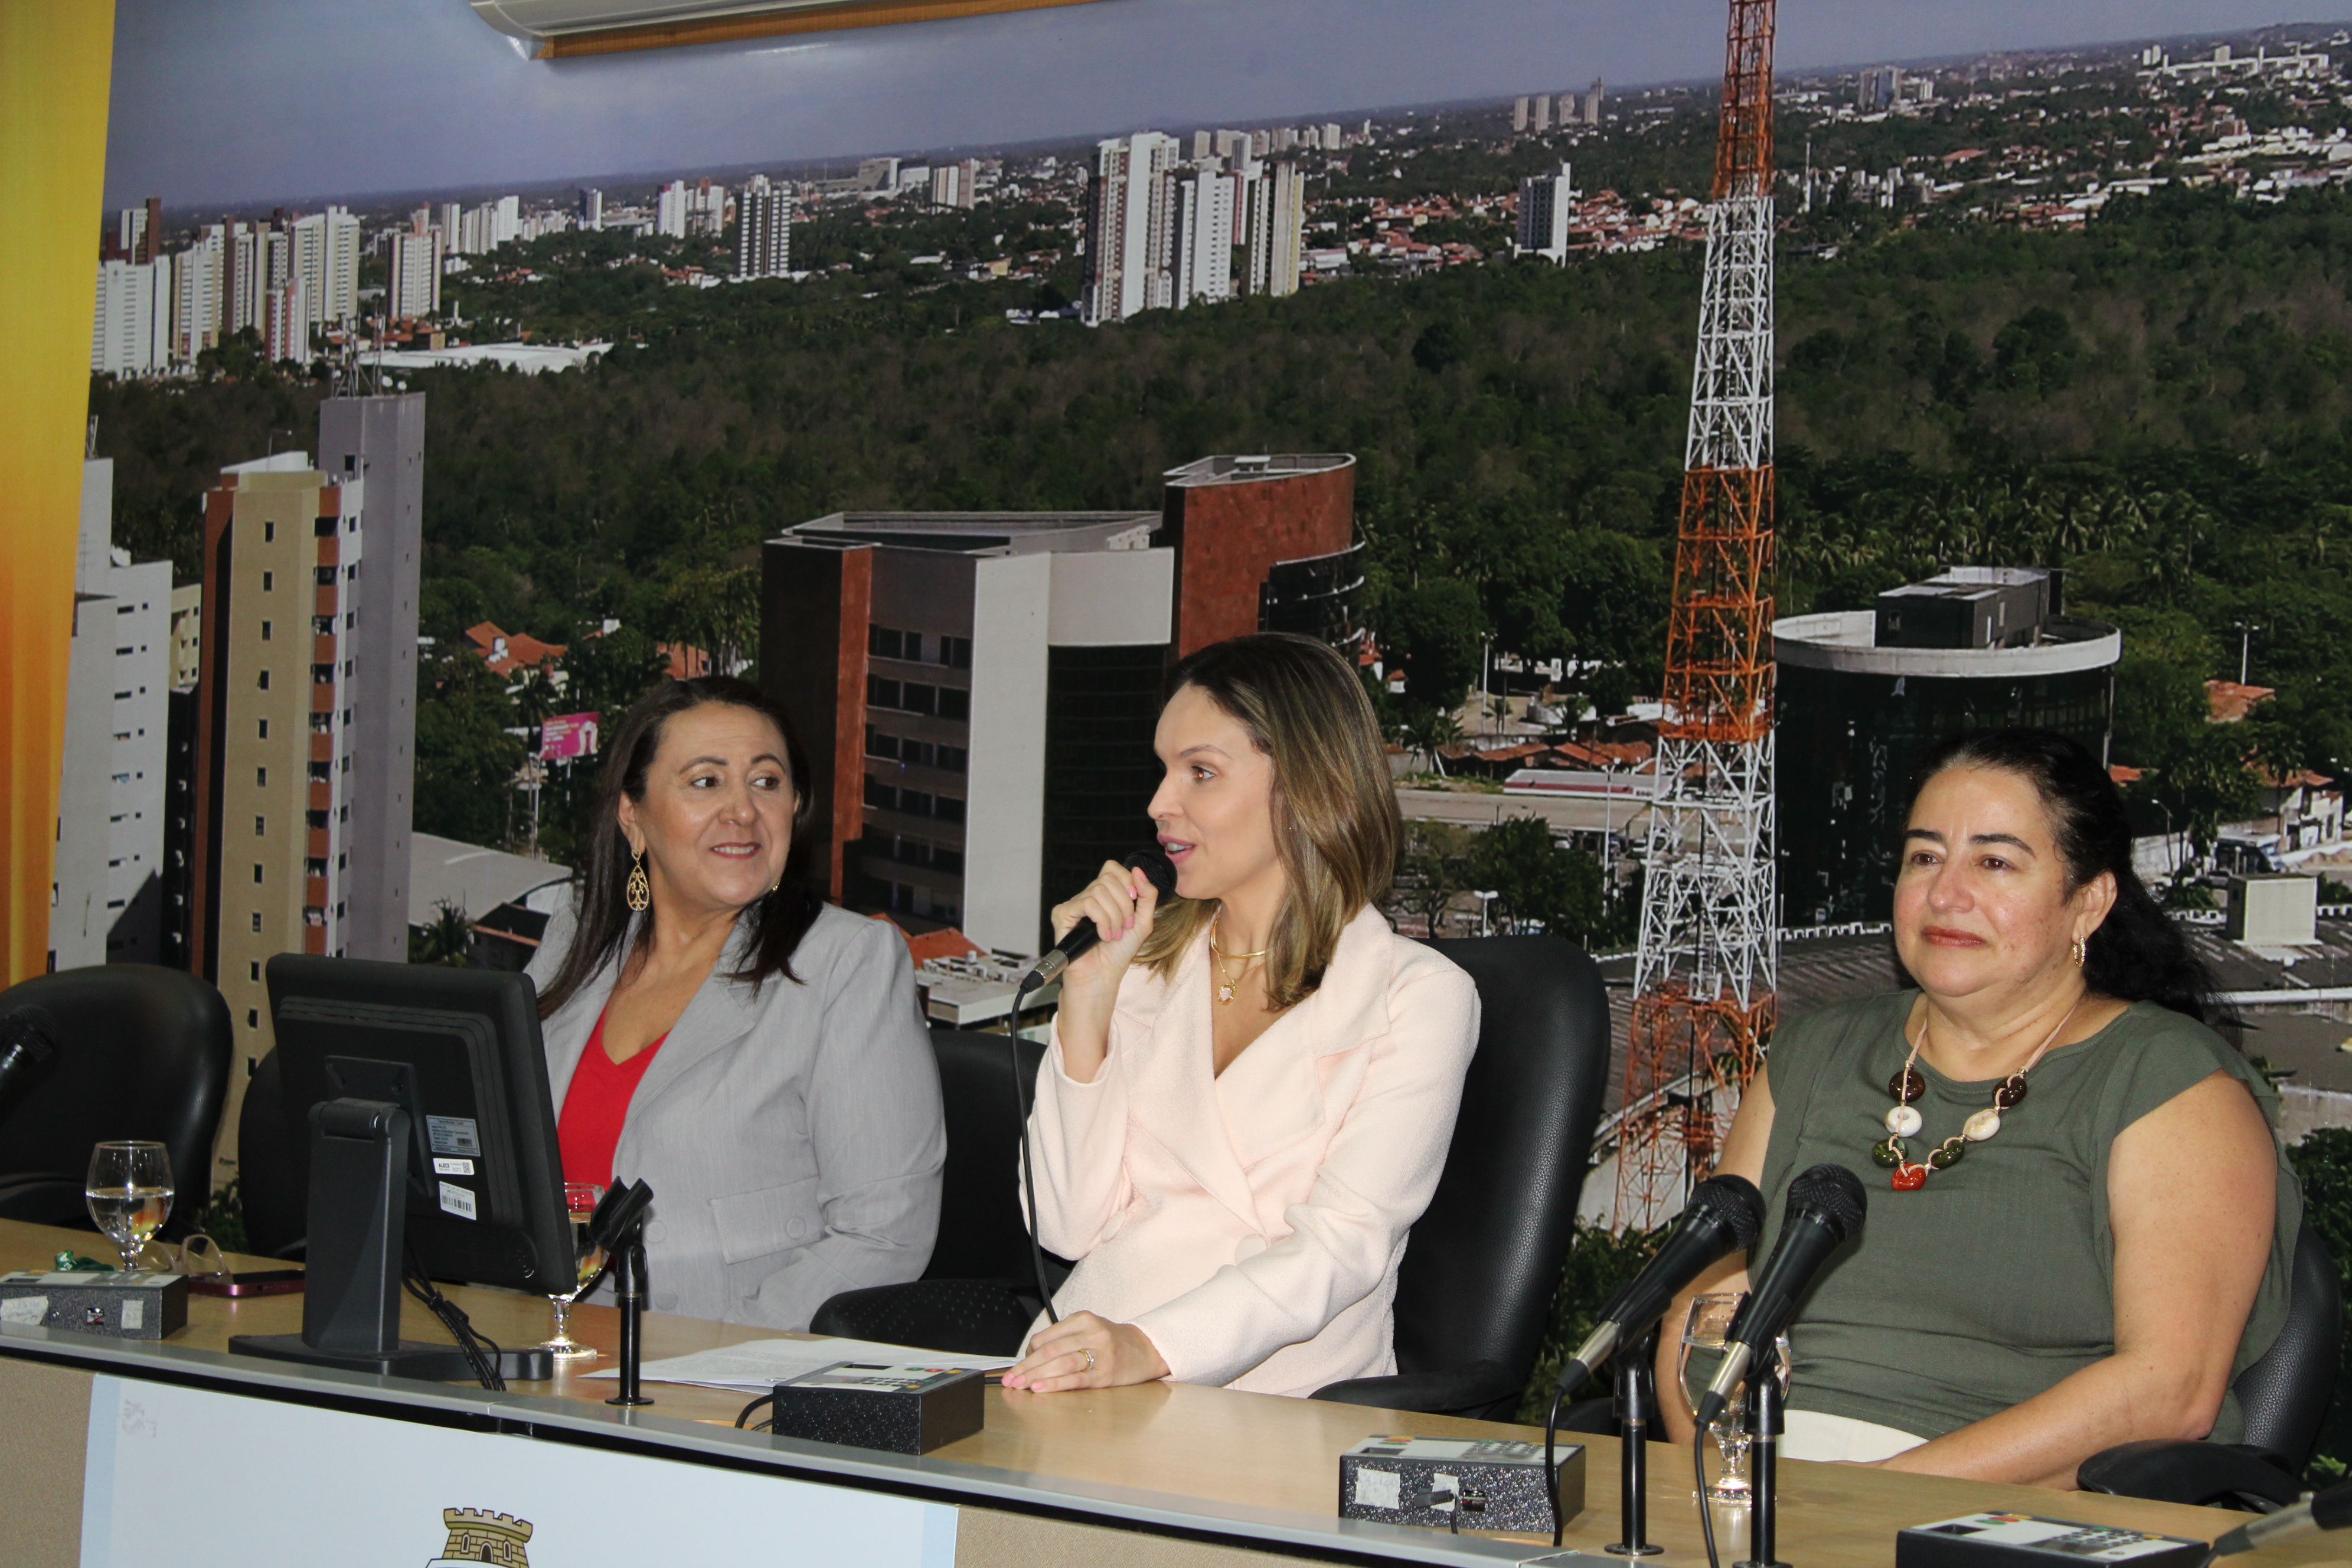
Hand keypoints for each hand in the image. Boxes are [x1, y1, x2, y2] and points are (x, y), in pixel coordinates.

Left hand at [1002, 1311, 1168, 1392]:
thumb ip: (1064, 1339)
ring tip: (1019, 1386)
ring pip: (1060, 1364)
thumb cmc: (1111, 1342)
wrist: (1146, 1349)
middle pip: (1049, 1351)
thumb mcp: (1088, 1329)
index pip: (1046, 1337)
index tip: (1016, 1367)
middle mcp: (1091, 1333)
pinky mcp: (1105, 1375)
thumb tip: (1031, 1357)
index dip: (1027, 1354)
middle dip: (1025, 1367)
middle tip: (1009, 1379)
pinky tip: (1040, 1389)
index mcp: (1083, 1319)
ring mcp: (1100, 1354)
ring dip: (1035, 1376)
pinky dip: (1055, 1384)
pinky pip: (1075, 1379)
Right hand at [1049, 859, 1159, 987]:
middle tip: (1124, 926)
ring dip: (1114, 916)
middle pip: (1108, 878)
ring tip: (1113, 935)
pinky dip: (1102, 920)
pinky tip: (1102, 935)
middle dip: (1124, 904)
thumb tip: (1138, 869)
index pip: (1112, 868)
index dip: (1126, 880)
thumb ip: (1147, 895)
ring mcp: (1074, 904)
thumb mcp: (1143, 921)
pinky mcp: (1063, 914)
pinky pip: (1088, 903)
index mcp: (1105, 895)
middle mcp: (1088, 896)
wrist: (1103, 976)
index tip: (1134, 901)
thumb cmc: (1119, 953)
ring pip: (1099, 890)